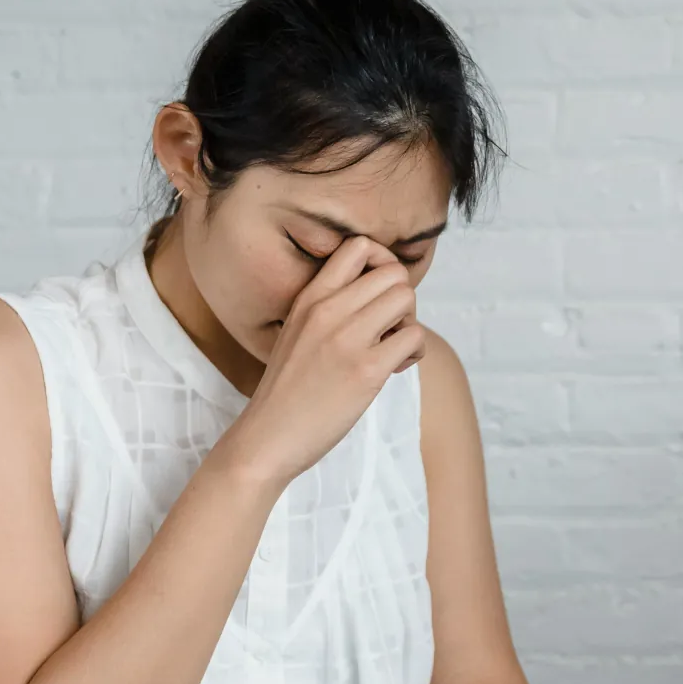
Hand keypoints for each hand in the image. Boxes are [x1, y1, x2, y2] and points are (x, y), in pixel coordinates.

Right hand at [218, 236, 425, 484]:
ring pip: (407, 298)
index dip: (383, 266)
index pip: (360, 246)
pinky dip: (414, 352)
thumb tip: (378, 297)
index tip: (379, 297)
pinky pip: (414, 336)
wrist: (268, 436)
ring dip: (409, 324)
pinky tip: (393, 368)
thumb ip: (330, 308)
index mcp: (310, 297)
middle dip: (401, 301)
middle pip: (394, 273)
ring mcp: (347, 338)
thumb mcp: (297, 331)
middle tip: (388, 331)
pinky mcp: (366, 370)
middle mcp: (328, 310)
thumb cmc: (288, 389)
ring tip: (391, 350)